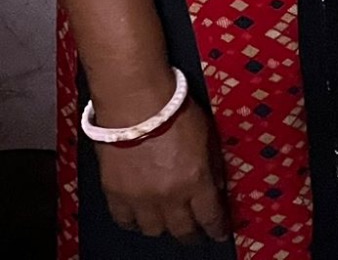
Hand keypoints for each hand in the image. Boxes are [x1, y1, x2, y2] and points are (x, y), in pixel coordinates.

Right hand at [97, 102, 231, 242]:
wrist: (136, 105)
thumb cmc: (177, 112)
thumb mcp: (208, 138)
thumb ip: (213, 168)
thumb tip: (216, 188)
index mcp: (195, 181)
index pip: (210, 217)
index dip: (217, 229)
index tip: (220, 234)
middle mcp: (168, 196)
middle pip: (182, 230)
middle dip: (192, 234)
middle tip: (196, 233)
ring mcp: (140, 199)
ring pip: (153, 230)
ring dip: (163, 227)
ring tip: (168, 220)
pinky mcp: (115, 195)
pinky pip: (125, 221)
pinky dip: (134, 222)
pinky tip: (141, 216)